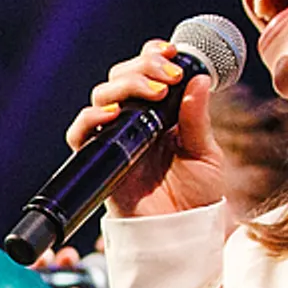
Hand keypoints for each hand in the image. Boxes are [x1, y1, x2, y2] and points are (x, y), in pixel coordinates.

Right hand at [64, 40, 230, 219]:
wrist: (181, 234)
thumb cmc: (196, 197)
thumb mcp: (206, 154)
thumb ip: (197, 119)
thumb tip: (199, 79)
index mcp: (160, 113)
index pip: (146, 71)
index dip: (152, 55)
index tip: (171, 52)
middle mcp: (134, 121)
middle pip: (120, 77)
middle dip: (143, 67)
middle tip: (168, 77)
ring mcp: (115, 139)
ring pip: (102, 96)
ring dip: (125, 85)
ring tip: (154, 92)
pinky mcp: (100, 161)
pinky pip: (81, 135)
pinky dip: (90, 119)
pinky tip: (113, 115)